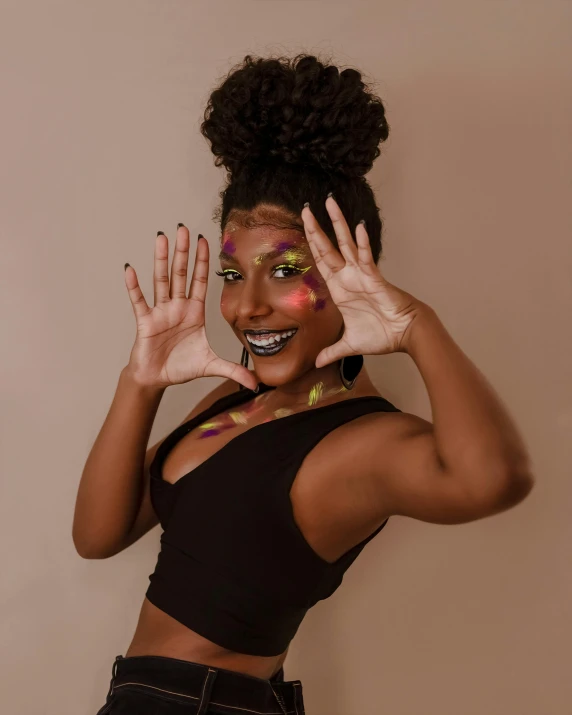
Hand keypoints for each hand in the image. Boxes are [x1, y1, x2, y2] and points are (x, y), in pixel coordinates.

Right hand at [123, 227, 257, 389]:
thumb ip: (234, 370)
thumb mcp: (211, 366)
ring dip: (160, 259)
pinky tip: (130, 270)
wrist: (157, 379)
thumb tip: (257, 383)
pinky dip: (134, 286)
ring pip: (161, 280)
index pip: (200, 281)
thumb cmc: (181, 367)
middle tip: (183, 228)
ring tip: (160, 237)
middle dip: (183, 251)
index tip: (204, 240)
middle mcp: (178, 307)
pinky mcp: (145, 322)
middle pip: (181, 274)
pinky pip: (139, 301)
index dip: (203, 261)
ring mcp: (161, 312)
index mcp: (194, 312)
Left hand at [301, 197, 426, 367]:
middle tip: (305, 207)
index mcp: (340, 289)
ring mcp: (361, 275)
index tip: (301, 229)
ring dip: (337, 223)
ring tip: (329, 202)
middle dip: (316, 228)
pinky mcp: (375, 278)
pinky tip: (358, 227)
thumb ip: (332, 351)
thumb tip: (318, 363)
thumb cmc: (382, 335)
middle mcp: (348, 277)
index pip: (321, 262)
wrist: (405, 335)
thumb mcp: (350, 344)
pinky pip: (366, 259)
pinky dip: (362, 243)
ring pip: (346, 244)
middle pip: (328, 247)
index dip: (310, 246)